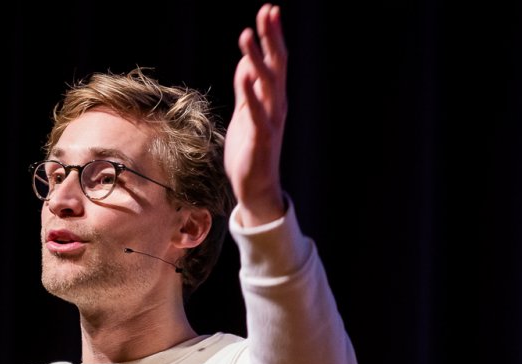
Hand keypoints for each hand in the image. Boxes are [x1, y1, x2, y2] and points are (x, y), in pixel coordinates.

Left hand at [225, 3, 287, 226]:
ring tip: (247, 35)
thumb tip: (245, 63)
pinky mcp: (260, 138)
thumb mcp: (245, 113)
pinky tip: (245, 75)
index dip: (271, 36)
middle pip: (276, 65)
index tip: (269, 10)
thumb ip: (246, 89)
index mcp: (272, 98)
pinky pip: (256, 112)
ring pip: (267, 84)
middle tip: (268, 11)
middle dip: (271, 38)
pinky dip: (251, 93)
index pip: (275, 60)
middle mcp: (276, 105)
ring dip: (257, 59)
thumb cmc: (250, 151)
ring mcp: (270, 121)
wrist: (256, 188)